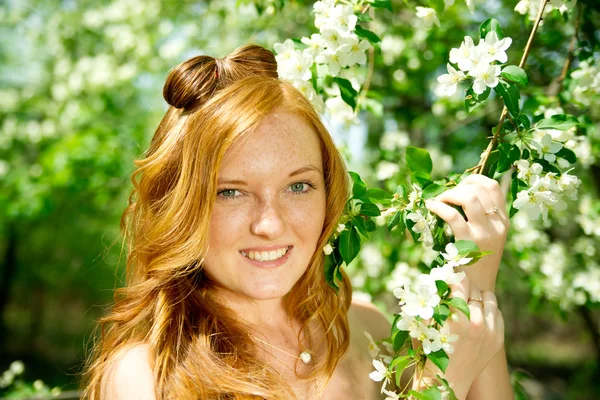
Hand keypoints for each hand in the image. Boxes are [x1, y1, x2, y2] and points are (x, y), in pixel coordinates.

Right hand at [416, 275, 504, 399]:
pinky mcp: (498, 338)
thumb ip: (433, 299)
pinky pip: (496, 313)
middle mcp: (476, 322)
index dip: (455, 275)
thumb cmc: (428, 350)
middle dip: (464, 287)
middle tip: (457, 289)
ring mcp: (490, 331)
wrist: (446, 381)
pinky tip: (476, 316)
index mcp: (456, 317)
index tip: (452, 272)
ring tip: (468, 302)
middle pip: (475, 288)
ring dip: (478, 297)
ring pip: (489, 298)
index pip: (461, 282)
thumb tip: (440, 276)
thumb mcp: (424, 322)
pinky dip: (487, 311)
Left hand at [425, 174, 509, 291]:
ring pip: (468, 197)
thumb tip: (458, 194)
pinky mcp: (468, 242)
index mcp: (503, 220)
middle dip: (458, 186)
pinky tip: (431, 206)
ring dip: (449, 193)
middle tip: (446, 195)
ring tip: (438, 200)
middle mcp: (497, 224)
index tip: (460, 184)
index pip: (493, 186)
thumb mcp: (488, 236)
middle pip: (479, 188)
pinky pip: (452, 216)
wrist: (479, 288)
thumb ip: (480, 217)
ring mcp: (484, 233)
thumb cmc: (477, 261)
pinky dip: (439, 206)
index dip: (473, 179)